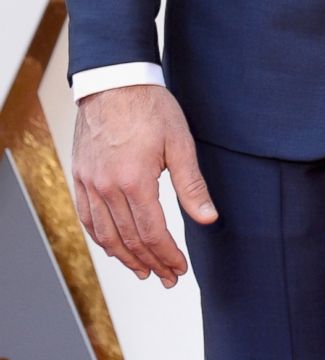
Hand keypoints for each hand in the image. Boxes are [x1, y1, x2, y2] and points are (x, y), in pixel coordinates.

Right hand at [72, 85, 217, 286]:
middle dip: (151, 263)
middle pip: (129, 239)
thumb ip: (191, 185)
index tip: (180, 268)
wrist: (115, 82)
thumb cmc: (150, 108)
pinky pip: (88, 219)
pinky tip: (114, 247)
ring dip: (125, 258)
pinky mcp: (80, 177)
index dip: (168, 255)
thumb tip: (208, 218)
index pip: (152, 233)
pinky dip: (102, 239)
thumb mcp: (180, 143)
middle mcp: (107, 188)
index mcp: (135, 181)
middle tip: (167, 277)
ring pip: (105, 235)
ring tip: (143, 270)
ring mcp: (89, 184)